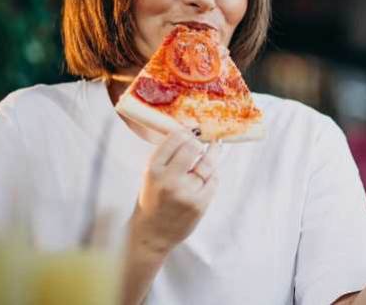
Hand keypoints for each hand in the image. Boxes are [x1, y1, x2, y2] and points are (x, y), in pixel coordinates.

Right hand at [130, 130, 219, 252]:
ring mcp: (186, 193)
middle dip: (199, 142)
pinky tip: (211, 171)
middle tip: (203, 140)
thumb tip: (189, 132)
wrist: (152, 234)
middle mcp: (169, 180)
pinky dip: (214, 173)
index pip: (174, 139)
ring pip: (207, 164)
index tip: (191, 131)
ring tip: (216, 146)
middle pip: (193, 148)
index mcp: (153, 170)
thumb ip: (166, 156)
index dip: (186, 132)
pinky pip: (213, 180)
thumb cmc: (152, 200)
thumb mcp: (150, 175)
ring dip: (213, 153)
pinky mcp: (200, 204)